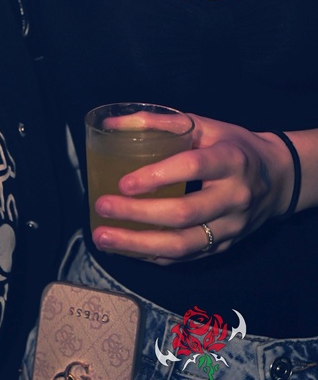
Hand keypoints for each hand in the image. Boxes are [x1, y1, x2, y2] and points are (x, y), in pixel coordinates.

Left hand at [90, 113, 292, 262]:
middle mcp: (233, 197)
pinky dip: (153, 256)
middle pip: (183, 213)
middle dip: (137, 214)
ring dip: (139, 245)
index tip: (123, 182)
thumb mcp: (203, 125)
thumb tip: (111, 124)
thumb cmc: (232, 146)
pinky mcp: (225, 246)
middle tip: (102, 207)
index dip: (156, 176)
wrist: (278, 178)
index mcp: (230, 160)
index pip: (192, 167)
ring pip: (183, 244)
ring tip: (103, 238)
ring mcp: (231, 227)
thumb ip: (159, 122)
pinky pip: (187, 257)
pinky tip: (127, 250)